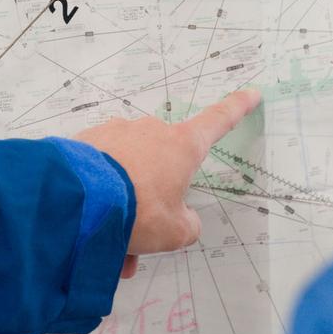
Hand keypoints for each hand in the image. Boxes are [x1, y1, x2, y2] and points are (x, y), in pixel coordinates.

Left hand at [74, 89, 261, 278]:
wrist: (80, 199)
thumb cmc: (139, 210)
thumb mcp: (175, 232)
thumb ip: (186, 224)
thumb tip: (181, 219)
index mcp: (182, 146)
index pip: (218, 121)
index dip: (237, 108)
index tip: (252, 92)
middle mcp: (152, 131)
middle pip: (161, 165)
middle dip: (153, 198)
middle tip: (141, 235)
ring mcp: (118, 132)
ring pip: (129, 171)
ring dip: (125, 203)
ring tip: (110, 241)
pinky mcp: (89, 140)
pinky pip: (103, 169)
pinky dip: (102, 193)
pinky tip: (91, 222)